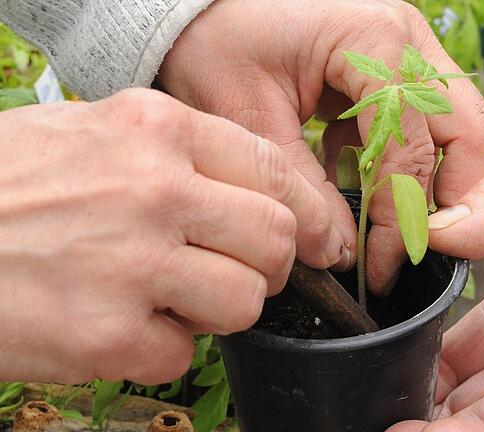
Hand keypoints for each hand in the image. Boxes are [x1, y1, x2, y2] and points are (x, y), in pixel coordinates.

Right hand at [0, 89, 342, 384]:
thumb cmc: (7, 185)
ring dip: (218, 310)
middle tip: (231, 270)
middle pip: (277, 239)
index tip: (308, 236)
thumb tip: (254, 192)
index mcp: (155, 128)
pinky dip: (159, 346)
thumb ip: (176, 154)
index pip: (274, 168)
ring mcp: (132, 263)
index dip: (302, 210)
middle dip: (267, 265)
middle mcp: (154, 189)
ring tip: (167, 297)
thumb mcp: (92, 134)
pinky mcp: (107, 334)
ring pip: (245, 301)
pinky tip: (117, 323)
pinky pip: (183, 352)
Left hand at [157, 0, 483, 293]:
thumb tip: (342, 254)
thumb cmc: (216, 44)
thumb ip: (301, 192)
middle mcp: (407, 39)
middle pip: (467, 130)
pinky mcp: (395, 63)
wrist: (197, 7)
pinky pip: (426, 119)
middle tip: (410, 248)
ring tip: (388, 223)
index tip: (380, 268)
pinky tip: (356, 176)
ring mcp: (408, 47)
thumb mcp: (249, 122)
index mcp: (374, 42)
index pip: (411, 148)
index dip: (400, 219)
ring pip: (458, 124)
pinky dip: (402, 157)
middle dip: (448, 198)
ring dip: (431, 179)